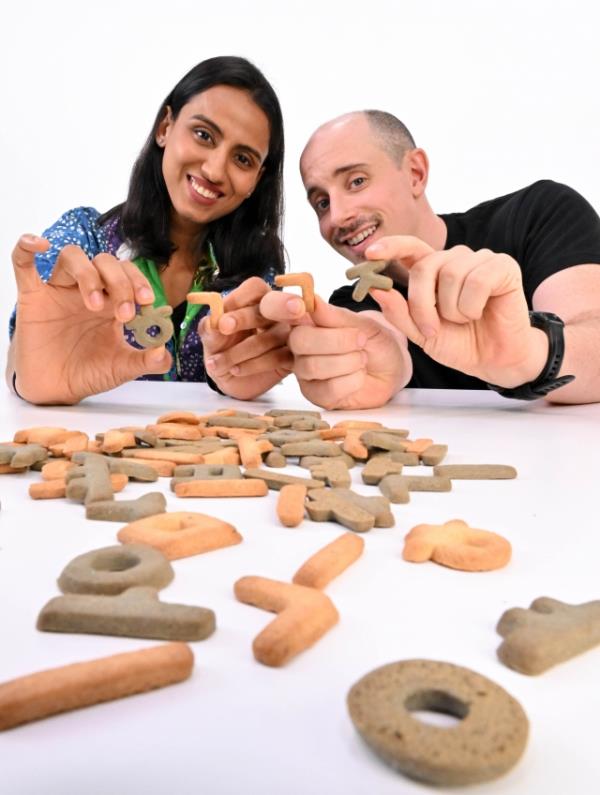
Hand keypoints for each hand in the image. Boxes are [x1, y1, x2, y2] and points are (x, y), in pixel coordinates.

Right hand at [11, 235, 170, 403]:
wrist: (55, 389)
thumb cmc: (89, 372)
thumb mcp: (122, 368)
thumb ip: (146, 361)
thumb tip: (164, 352)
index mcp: (113, 301)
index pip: (129, 274)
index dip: (140, 282)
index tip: (148, 303)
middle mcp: (88, 290)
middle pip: (106, 262)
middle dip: (120, 282)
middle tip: (125, 313)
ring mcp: (59, 290)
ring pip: (73, 257)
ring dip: (89, 275)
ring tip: (95, 305)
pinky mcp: (32, 297)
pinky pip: (23, 263)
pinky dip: (27, 247)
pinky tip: (40, 244)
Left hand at [199, 277, 293, 399]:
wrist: (231, 379)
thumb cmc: (222, 350)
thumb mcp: (211, 339)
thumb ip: (210, 327)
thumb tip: (213, 321)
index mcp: (256, 299)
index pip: (255, 288)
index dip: (238, 299)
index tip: (221, 320)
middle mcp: (277, 312)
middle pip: (271, 304)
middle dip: (243, 318)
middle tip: (224, 327)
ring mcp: (288, 334)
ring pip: (269, 337)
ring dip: (238, 352)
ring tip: (216, 363)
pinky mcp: (293, 356)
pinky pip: (277, 358)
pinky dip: (252, 365)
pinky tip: (235, 370)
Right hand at [260, 291, 410, 409]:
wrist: (393, 369)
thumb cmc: (375, 342)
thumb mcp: (364, 324)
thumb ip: (338, 315)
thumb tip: (313, 300)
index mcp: (308, 321)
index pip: (289, 312)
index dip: (293, 310)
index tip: (305, 309)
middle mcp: (300, 346)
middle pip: (299, 340)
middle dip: (335, 340)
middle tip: (360, 340)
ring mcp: (305, 372)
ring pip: (314, 366)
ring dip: (348, 361)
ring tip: (363, 359)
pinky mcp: (316, 395)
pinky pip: (327, 389)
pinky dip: (352, 381)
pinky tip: (359, 376)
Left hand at [367, 235, 547, 386]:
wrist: (495, 359)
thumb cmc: (460, 343)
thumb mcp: (422, 334)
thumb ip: (400, 313)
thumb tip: (376, 290)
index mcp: (434, 271)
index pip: (410, 248)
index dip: (391, 246)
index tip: (370, 254)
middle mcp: (455, 259)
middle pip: (424, 266)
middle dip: (422, 304)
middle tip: (431, 329)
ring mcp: (479, 259)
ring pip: (450, 274)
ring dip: (452, 309)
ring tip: (464, 320)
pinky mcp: (503, 266)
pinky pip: (477, 280)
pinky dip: (472, 306)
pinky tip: (480, 312)